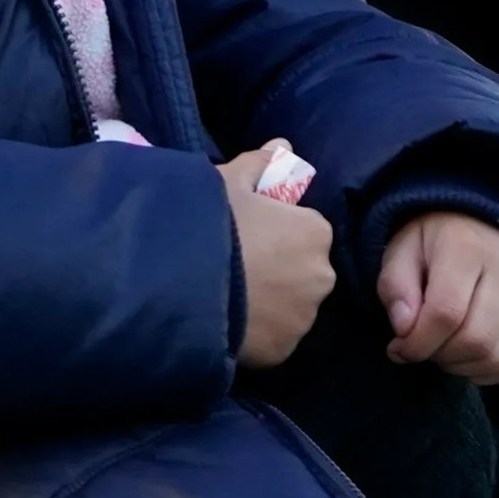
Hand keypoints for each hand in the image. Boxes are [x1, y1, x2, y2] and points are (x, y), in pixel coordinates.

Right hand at [221, 141, 335, 370]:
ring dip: (269, 304)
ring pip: (290, 308)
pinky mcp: (282, 351)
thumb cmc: (207, 224)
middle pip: (303, 272)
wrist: (176, 284)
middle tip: (236, 269)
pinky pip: (273, 338)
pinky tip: (227, 321)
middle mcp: (322, 275)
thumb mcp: (226, 182)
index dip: (276, 233)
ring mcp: (303, 318)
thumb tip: (283, 147)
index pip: (305, 232)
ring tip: (227, 297)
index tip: (246, 237)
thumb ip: (259, 164)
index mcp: (315, 231)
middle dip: (279, 271)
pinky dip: (256, 333)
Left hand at [376, 212, 498, 382]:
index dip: (417, 342)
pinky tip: (462, 356)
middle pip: (476, 339)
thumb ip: (395, 287)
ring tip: (439, 348)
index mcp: (467, 248)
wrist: (479, 222)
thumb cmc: (432, 240)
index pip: (446, 312)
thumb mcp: (400, 250)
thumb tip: (404, 329)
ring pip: (496, 357)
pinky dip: (482, 371)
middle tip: (417, 347)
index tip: (397, 347)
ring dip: (459, 366)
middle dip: (437, 355)